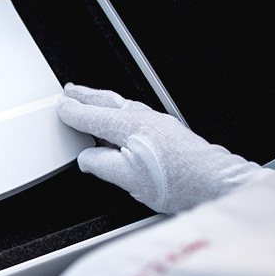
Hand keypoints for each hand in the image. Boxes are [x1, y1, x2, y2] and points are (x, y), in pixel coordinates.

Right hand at [57, 84, 268, 212]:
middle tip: (70, 91)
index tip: (60, 107)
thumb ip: (99, 165)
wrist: (214, 184)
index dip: (72, 111)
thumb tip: (86, 159)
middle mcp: (144, 118)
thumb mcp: (126, 178)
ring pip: (122, 105)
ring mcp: (158, 123)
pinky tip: (121, 121)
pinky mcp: (168, 132)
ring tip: (90, 101)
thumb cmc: (177, 182)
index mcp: (128, 125)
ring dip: (102, 101)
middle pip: (107, 102)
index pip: (91, 114)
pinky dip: (119, 112)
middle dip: (86, 96)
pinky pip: (135, 114)